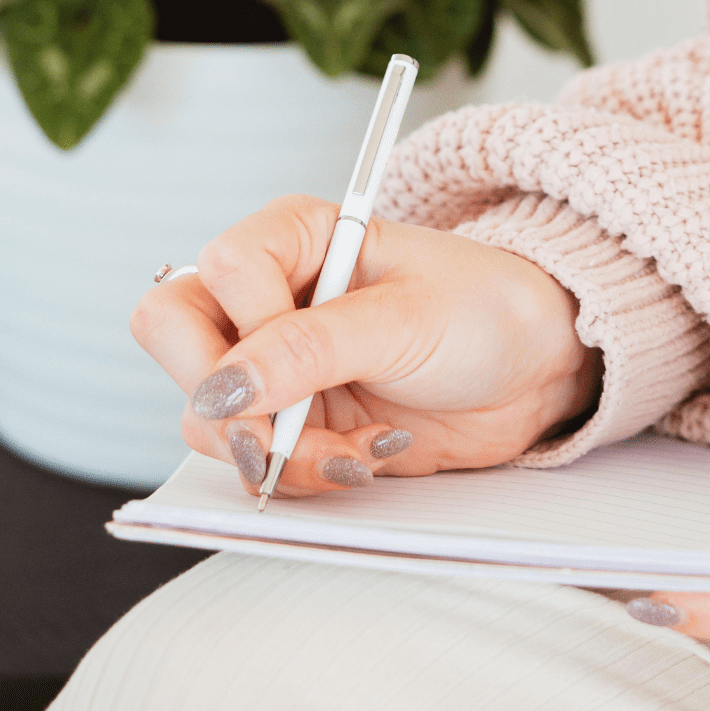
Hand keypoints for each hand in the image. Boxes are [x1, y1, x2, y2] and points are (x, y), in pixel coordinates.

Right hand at [131, 194, 599, 497]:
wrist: (536, 368)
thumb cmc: (485, 310)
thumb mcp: (405, 320)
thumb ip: (310, 349)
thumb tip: (222, 389)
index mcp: (293, 237)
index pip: (217, 271)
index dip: (249, 325)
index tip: (303, 360)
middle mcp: (268, 296)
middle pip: (173, 337)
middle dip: (226, 403)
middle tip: (279, 436)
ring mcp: (275, 362)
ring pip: (205, 415)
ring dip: (276, 450)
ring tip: (354, 451)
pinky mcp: (292, 419)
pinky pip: (251, 458)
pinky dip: (299, 473)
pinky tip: (363, 455)